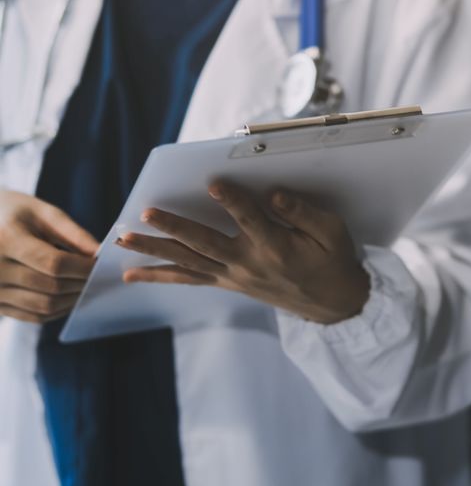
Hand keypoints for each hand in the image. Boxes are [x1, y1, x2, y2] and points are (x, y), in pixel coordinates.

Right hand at [0, 190, 98, 323]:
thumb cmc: (12, 213)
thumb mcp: (41, 212)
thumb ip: (73, 234)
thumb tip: (100, 255)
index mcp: (5, 239)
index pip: (53, 263)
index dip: (82, 268)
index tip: (100, 266)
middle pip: (51, 287)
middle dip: (81, 284)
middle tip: (99, 279)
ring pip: (44, 306)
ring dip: (72, 300)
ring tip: (87, 288)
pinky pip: (33, 316)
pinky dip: (57, 310)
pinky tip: (69, 297)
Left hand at [117, 183, 369, 324]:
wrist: (330, 303)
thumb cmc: (331, 259)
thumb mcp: (331, 232)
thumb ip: (303, 213)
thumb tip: (275, 194)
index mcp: (276, 247)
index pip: (250, 220)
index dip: (233, 201)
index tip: (214, 182)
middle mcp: (249, 264)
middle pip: (205, 244)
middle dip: (174, 227)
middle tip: (146, 212)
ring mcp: (233, 277)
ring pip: (188, 262)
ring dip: (154, 251)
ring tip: (123, 240)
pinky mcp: (226, 283)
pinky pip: (188, 279)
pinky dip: (159, 276)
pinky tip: (132, 274)